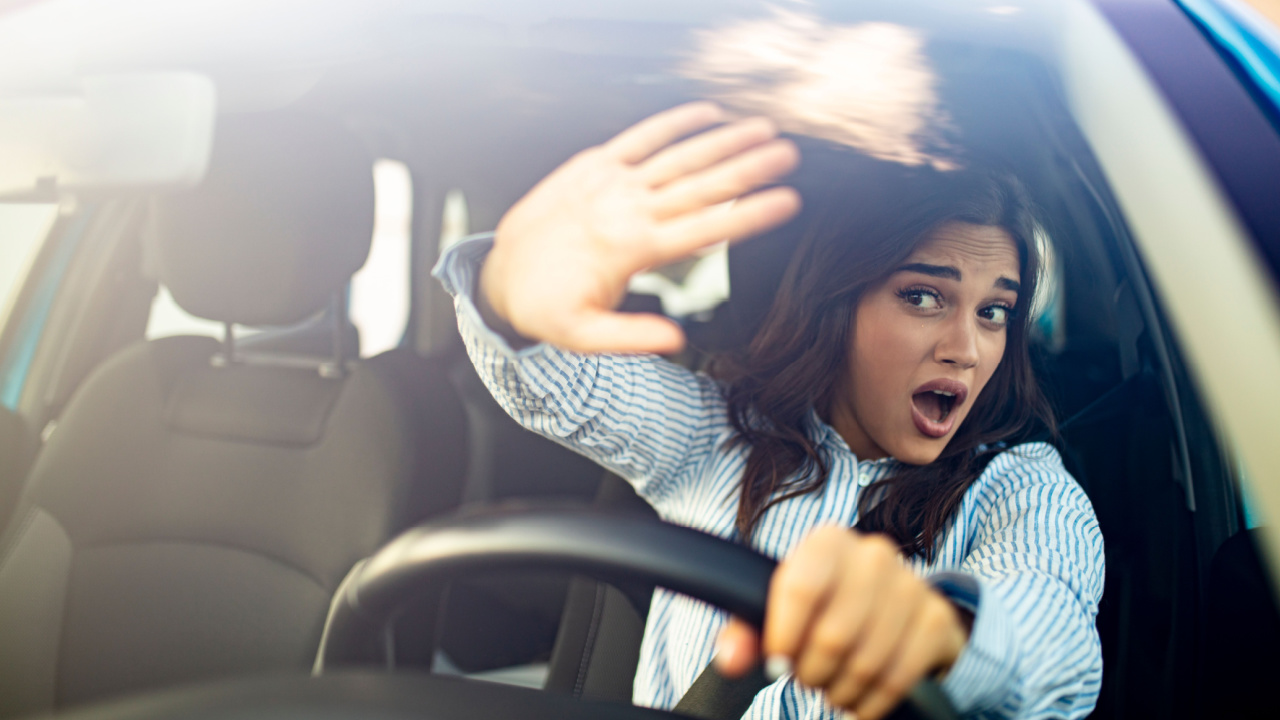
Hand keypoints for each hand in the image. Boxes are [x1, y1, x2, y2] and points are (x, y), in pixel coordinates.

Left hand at [481, 102, 800, 353]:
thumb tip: (677, 339)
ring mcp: (611, 182)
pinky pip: (641, 138)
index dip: (751, 214)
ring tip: (762, 130)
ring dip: (724, 141)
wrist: (499, 273)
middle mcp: (626, 209)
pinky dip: (674, 123)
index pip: (705, 227)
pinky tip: (707, 113)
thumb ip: (632, 335)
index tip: (788, 202)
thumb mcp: (584, 335)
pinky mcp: (595, 164)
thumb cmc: (545, 307)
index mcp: (632, 249)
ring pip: (678, 156)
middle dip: (750, 168)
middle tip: (789, 155)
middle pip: (701, 184)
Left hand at [715, 527, 968, 719]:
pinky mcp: (937, 619)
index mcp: (828, 543)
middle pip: (833, 636)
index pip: (799, 589)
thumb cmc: (822, 608)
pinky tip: (859, 701)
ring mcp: (912, 585)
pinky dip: (872, 702)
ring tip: (832, 688)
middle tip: (808, 678)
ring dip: (841, 691)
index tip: (779, 662)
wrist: (890, 608)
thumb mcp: (781, 611)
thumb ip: (746, 631)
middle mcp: (874, 554)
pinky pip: (898, 678)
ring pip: (866, 663)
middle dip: (813, 672)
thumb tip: (731, 659)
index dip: (784, 636)